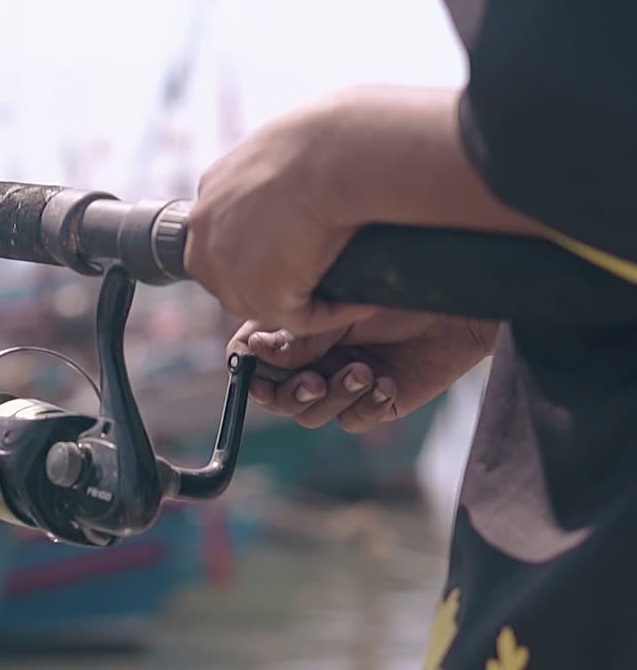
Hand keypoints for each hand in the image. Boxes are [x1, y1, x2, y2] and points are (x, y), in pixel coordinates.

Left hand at [183, 86, 538, 336]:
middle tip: (325, 273)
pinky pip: (300, 318)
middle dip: (272, 281)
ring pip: (262, 301)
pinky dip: (334, 313)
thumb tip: (315, 176)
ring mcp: (225, 265)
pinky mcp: (261, 294)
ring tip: (349, 286)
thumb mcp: (295, 144)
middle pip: (229, 276)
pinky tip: (364, 298)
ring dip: (304, 299)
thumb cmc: (334, 135)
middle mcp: (206, 227)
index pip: (222, 235)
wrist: (340, 151)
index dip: (259, 249)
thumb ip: (286, 169)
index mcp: (214, 187)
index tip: (301, 245)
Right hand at [228, 311, 496, 432]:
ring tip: (364, 373)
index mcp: (294, 329)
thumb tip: (254, 351)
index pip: (252, 358)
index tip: (256, 375)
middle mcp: (312, 358)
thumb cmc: (396, 288)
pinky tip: (387, 383)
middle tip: (314, 382)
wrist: (459, 303)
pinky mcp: (375, 403)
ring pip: (312, 414)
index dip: (248, 370)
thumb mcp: (340, 305)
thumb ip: (299, 335)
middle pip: (277, 396)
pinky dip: (366, 406)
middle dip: (291, 395)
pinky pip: (353, 421)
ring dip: (334, 397)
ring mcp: (341, 382)